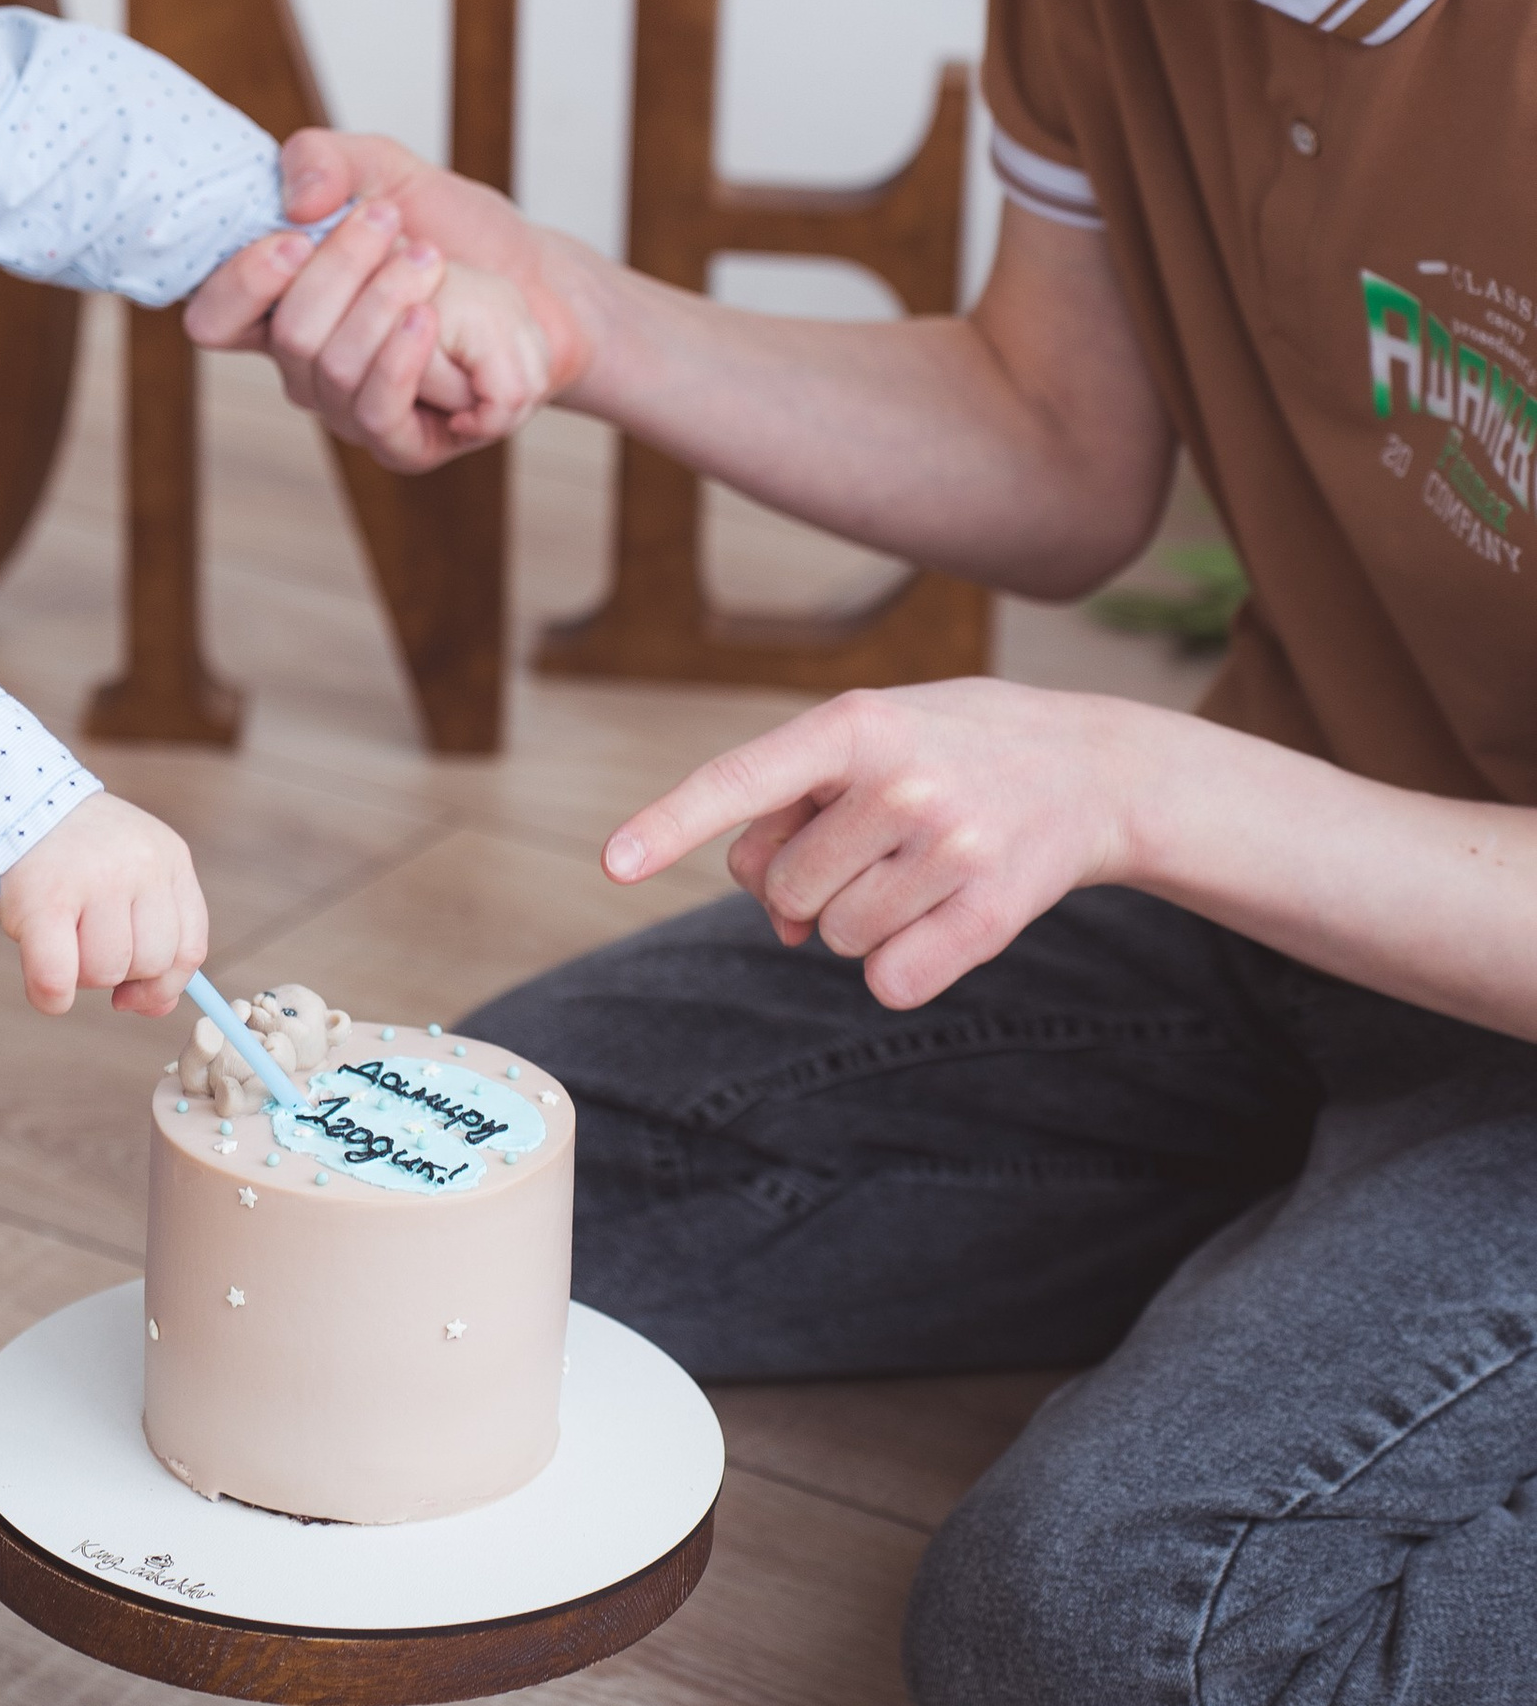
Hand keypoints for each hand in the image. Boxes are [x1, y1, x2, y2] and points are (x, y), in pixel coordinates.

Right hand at [0, 791, 208, 1017]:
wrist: (11, 802)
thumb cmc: (73, 852)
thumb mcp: (130, 874)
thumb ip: (156, 935)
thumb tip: (159, 1006)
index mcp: (170, 858)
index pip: (190, 947)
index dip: (165, 984)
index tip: (134, 992)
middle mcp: (140, 865)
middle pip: (151, 963)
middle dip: (117, 973)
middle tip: (85, 946)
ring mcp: (94, 879)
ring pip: (106, 972)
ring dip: (79, 975)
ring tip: (59, 938)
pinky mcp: (44, 899)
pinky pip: (57, 978)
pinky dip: (50, 995)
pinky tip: (45, 985)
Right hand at [185, 131, 586, 470]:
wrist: (539, 284)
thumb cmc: (454, 233)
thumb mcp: (387, 171)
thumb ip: (326, 160)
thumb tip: (294, 204)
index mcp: (279, 307)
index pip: (214, 318)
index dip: (241, 284)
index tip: (295, 236)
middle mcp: (303, 367)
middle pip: (285, 335)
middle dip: (339, 267)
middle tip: (390, 220)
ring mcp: (349, 409)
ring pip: (331, 369)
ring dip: (381, 300)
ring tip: (430, 257)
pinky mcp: (401, 442)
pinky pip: (377, 414)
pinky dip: (400, 359)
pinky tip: (428, 316)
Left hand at [601, 680, 1159, 1010]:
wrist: (1091, 767)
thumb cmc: (950, 750)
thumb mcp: (867, 739)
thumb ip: (792, 804)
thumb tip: (772, 918)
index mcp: (856, 723)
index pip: (742, 778)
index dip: (672, 824)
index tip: (615, 863)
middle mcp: (901, 782)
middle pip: (783, 888)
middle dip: (809, 881)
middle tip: (872, 842)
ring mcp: (951, 847)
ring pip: (832, 938)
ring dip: (857, 920)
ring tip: (917, 866)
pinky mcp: (992, 912)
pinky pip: (890, 981)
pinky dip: (898, 968)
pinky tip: (939, 918)